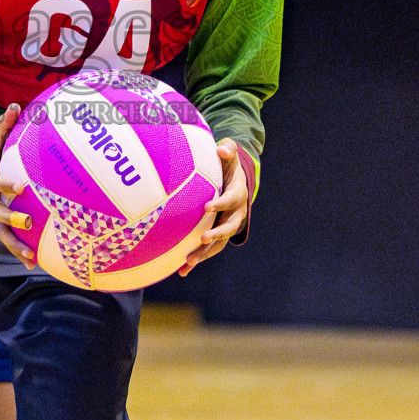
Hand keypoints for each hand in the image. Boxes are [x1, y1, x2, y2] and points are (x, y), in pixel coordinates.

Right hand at [0, 104, 35, 269]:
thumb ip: (5, 123)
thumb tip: (16, 105)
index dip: (7, 185)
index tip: (22, 187)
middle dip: (11, 219)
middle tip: (28, 223)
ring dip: (14, 245)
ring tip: (30, 257)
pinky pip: (4, 238)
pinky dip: (16, 250)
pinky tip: (32, 262)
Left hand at [177, 140, 248, 276]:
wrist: (234, 184)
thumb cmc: (228, 167)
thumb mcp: (230, 157)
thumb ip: (228, 150)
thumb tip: (222, 147)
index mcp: (238, 195)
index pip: (230, 200)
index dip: (220, 204)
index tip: (207, 206)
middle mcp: (235, 214)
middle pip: (228, 227)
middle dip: (216, 234)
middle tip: (202, 238)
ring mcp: (226, 227)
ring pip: (218, 244)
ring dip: (205, 253)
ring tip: (189, 261)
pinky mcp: (216, 236)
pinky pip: (208, 250)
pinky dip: (196, 261)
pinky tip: (181, 272)